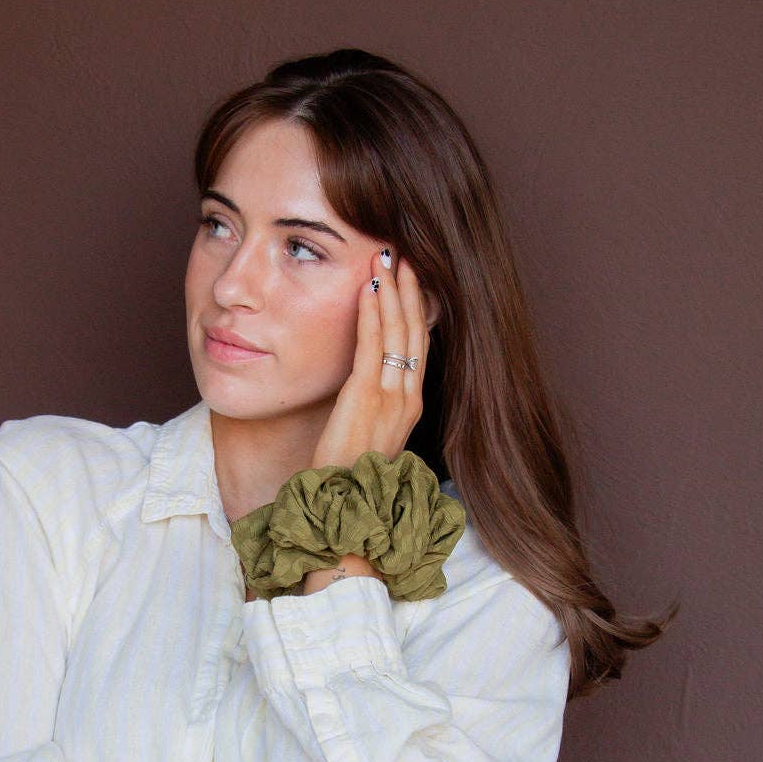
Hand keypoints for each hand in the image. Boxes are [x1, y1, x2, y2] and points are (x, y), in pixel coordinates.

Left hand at [310, 247, 430, 469]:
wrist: (343, 506)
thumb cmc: (349, 475)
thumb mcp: (370, 436)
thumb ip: (374, 406)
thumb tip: (365, 382)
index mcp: (411, 407)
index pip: (419, 347)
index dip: (416, 310)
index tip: (410, 280)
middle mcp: (408, 399)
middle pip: (415, 332)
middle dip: (409, 290)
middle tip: (403, 255)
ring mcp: (391, 397)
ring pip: (398, 332)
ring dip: (392, 290)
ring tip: (387, 258)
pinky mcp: (366, 397)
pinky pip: (372, 345)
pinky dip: (372, 312)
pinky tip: (369, 287)